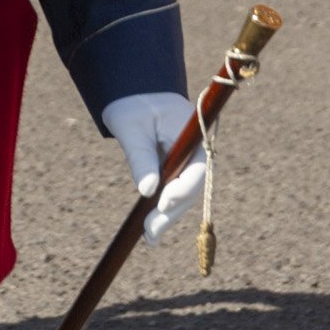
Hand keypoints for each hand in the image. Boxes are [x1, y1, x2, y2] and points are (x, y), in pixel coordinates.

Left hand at [100, 92, 205, 243]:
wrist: (133, 91)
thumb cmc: (132, 103)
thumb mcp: (131, 127)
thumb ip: (140, 156)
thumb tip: (147, 190)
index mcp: (192, 130)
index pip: (198, 166)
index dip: (184, 187)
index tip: (164, 201)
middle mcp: (195, 147)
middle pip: (191, 186)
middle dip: (172, 210)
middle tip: (151, 231)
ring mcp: (187, 159)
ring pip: (183, 193)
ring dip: (167, 216)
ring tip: (149, 238)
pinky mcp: (176, 168)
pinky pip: (174, 191)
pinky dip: (163, 209)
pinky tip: (150, 231)